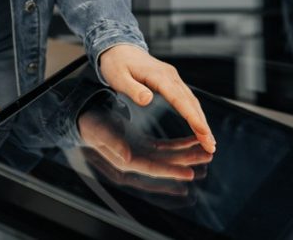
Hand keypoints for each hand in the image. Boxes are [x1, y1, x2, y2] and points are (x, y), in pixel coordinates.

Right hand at [77, 104, 210, 204]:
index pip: (152, 168)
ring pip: (169, 155)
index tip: (189, 173)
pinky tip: (193, 141)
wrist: (85, 118)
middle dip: (187, 161)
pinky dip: (180, 143)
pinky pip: (166, 146)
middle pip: (166, 163)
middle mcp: (137, 159)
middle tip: (207, 157)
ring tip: (205, 150)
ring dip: (188, 152)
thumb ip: (114, 146)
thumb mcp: (100, 133)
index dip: (171, 171)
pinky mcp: (145, 144)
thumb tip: (127, 159)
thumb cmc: (90, 125)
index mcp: (126, 160)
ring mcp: (142, 152)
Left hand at [98, 44, 215, 153]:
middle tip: (211, 145)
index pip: (179, 99)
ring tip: (209, 140)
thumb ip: (133, 89)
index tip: (203, 132)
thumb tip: (147, 99)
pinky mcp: (171, 81)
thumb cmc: (117, 63)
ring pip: (192, 101)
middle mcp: (170, 76)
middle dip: (203, 124)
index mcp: (159, 76)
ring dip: (202, 120)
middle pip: (191, 102)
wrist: (119, 47)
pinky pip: (187, 98)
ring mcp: (172, 78)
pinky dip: (195, 112)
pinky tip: (199, 124)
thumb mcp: (118, 77)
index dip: (192, 117)